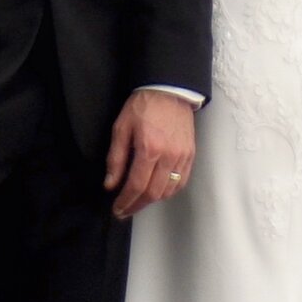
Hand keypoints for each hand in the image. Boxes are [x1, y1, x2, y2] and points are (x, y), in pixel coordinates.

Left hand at [103, 89, 196, 219]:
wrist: (170, 90)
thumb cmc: (143, 106)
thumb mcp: (121, 128)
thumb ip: (116, 158)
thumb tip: (110, 184)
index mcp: (149, 149)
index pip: (136, 186)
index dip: (125, 202)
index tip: (117, 210)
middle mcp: (168, 156)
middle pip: (153, 193)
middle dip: (137, 206)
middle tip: (125, 211)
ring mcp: (182, 156)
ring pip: (168, 190)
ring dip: (152, 200)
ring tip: (139, 201)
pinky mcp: (190, 154)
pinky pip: (181, 181)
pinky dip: (169, 191)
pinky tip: (158, 191)